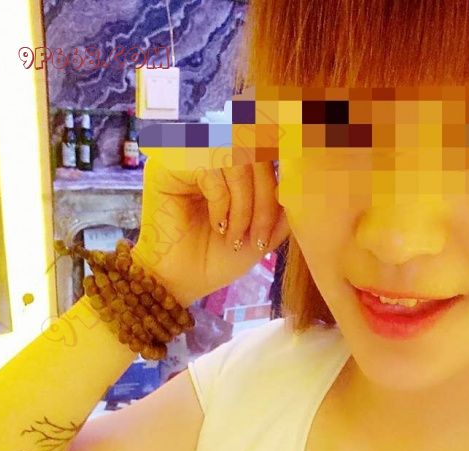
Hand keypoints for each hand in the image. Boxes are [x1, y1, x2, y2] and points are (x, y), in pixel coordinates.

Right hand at [131, 153, 289, 308]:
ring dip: (243, 205)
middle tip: (258, 239)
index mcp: (232, 161)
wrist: (182, 283)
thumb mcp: (263, 232)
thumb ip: (283, 207)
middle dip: (264, 201)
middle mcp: (208, 149)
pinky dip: (222, 202)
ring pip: (235, 158)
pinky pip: (211, 167)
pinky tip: (217, 227)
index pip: (267, 152)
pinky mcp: (167, 162)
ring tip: (235, 236)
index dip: (278, 190)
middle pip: (255, 153)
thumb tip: (301, 182)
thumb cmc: (218, 258)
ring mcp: (187, 152)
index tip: (273, 231)